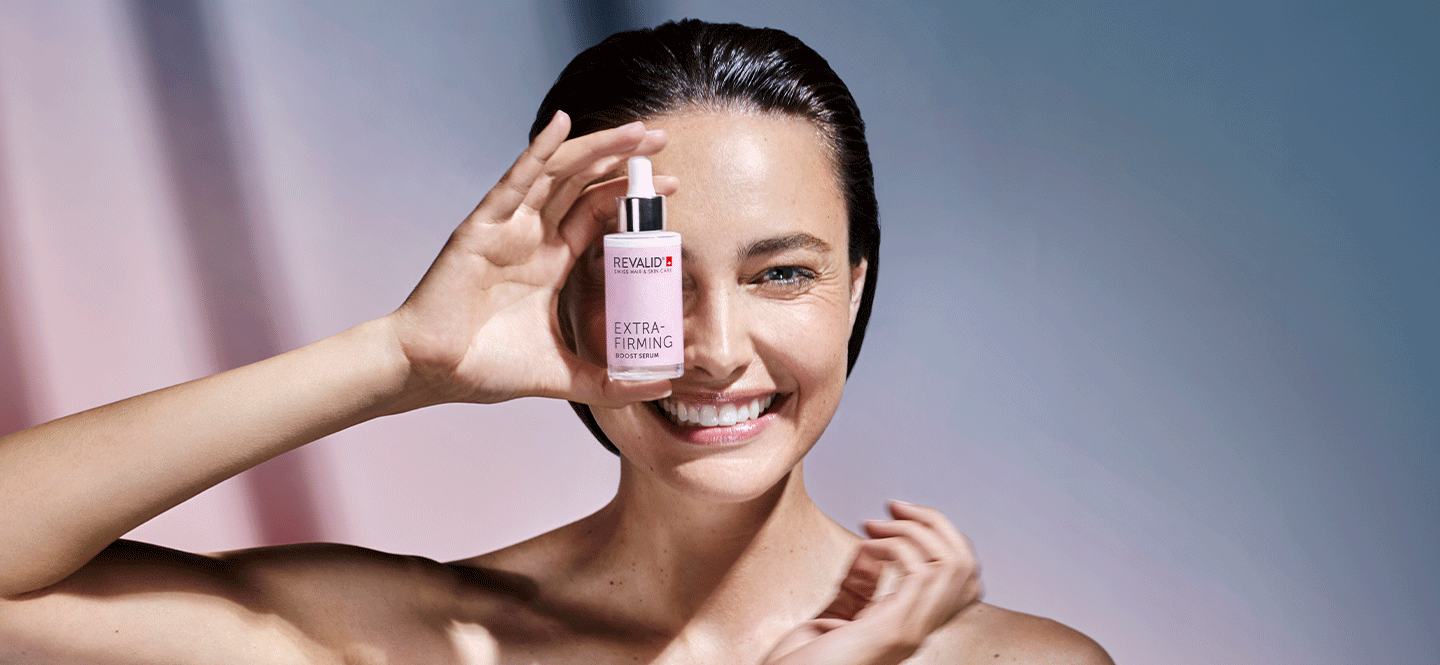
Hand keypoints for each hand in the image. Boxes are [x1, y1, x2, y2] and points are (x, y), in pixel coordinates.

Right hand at [387, 111, 676, 408]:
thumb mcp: (564, 375)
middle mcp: (531, 236)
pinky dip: (538, 151)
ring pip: (557, 174)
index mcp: (550, 261)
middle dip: (622, 159)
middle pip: (583, 183)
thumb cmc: (487, 369)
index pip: (597, 213)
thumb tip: (662, 386)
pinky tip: (561, 124)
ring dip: (596, 147)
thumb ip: (609, 381)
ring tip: (635, 130)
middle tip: (661, 140)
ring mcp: (507, 228)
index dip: (631, 196)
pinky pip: (515, 181)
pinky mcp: (481, 227)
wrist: (434, 373)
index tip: (672, 187)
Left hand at [765, 501, 983, 664]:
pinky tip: (868, 544)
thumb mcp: (836, 618)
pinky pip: (919, 572)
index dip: (942, 539)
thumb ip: (858, 587)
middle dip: (935, 524)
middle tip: (898, 507)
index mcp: (907, 627)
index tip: (907, 516)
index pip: (959, 580)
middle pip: (966, 566)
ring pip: (952, 564)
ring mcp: (909, 631)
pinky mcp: (893, 629)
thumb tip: (871, 551)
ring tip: (877, 523)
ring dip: (914, 529)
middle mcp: (916, 630)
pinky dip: (895, 545)